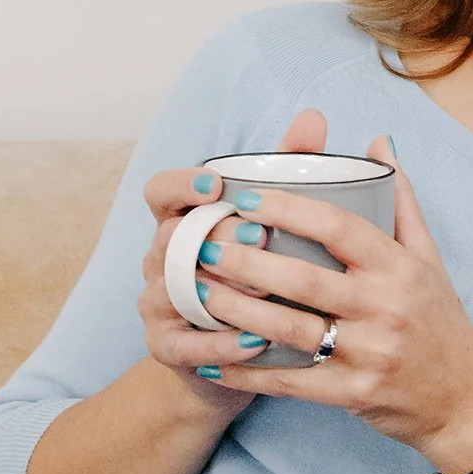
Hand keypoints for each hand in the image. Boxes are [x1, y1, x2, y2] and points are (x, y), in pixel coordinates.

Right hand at [138, 109, 328, 417]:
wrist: (238, 356)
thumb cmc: (260, 276)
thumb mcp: (271, 221)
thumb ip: (288, 170)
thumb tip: (314, 117)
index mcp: (182, 222)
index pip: (160, 191)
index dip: (182, 185)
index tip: (218, 184)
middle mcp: (161, 259)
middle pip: (169, 239)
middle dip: (211, 237)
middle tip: (256, 237)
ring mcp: (158, 304)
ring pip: (173, 291)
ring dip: (217, 291)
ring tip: (262, 291)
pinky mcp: (165, 348)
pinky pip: (185, 344)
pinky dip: (220, 343)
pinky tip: (255, 341)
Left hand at [185, 135, 472, 472]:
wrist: (464, 399)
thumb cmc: (440, 320)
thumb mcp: (427, 257)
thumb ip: (399, 200)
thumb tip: (378, 142)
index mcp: (398, 268)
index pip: (340, 227)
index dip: (290, 209)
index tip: (247, 198)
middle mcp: (384, 307)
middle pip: (304, 278)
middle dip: (248, 261)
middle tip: (206, 246)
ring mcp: (369, 353)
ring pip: (290, 329)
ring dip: (238, 312)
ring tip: (198, 294)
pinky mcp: (353, 393)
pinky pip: (291, 382)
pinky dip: (248, 372)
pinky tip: (212, 360)